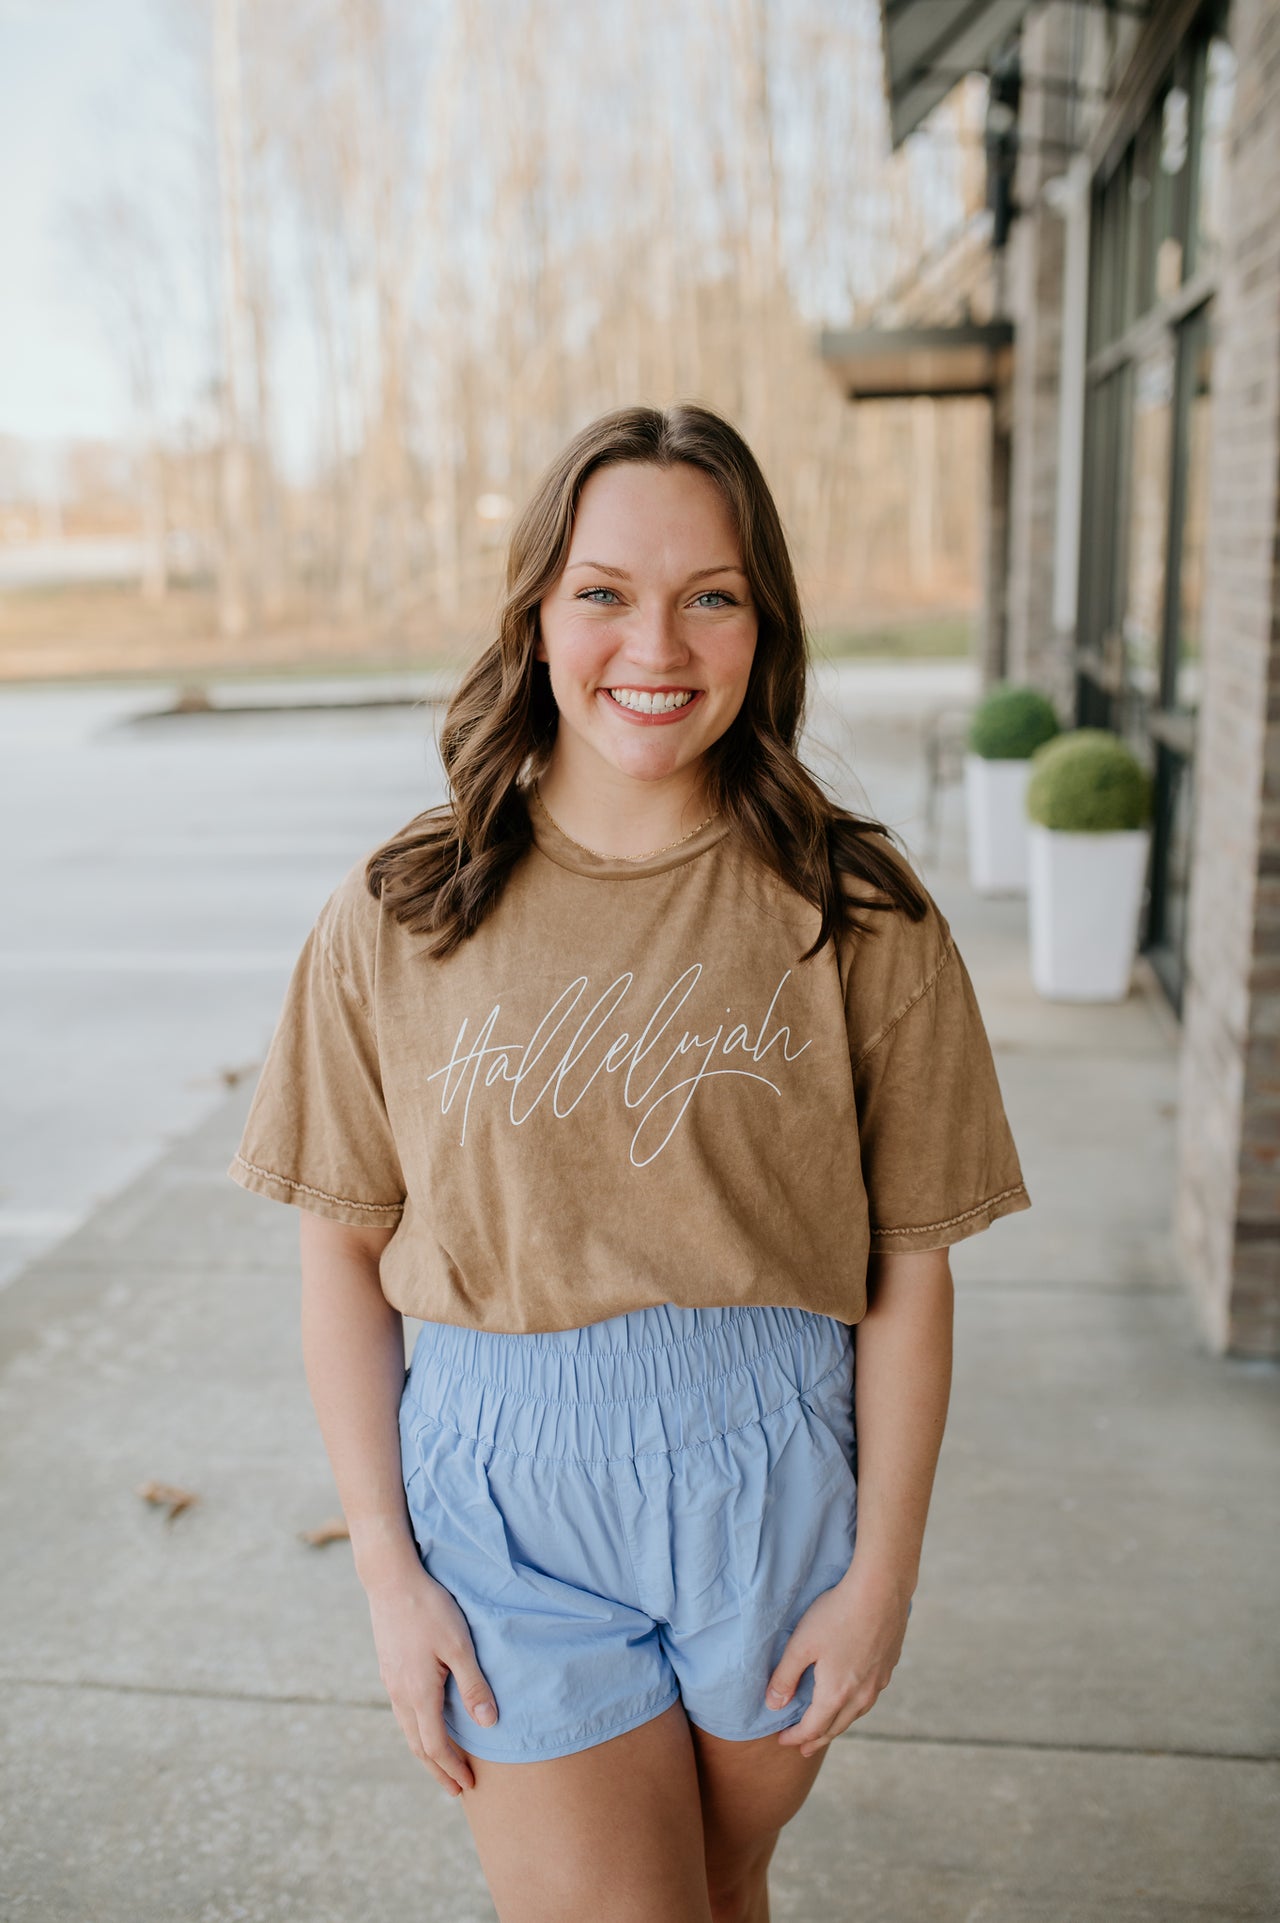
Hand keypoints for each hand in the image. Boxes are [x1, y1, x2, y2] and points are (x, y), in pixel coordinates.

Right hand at [366, 1563, 497, 1794]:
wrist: (391, 1580)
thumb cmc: (430, 1609)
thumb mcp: (460, 1645)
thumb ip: (474, 1686)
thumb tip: (488, 1725)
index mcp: (418, 1693)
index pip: (435, 1745)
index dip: (452, 1768)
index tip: (468, 1785)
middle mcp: (399, 1694)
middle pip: (417, 1745)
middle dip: (438, 1769)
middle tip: (456, 1790)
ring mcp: (390, 1682)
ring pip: (407, 1729)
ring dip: (426, 1752)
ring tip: (441, 1765)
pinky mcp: (389, 1669)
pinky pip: (402, 1712)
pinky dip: (416, 1731)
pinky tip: (425, 1725)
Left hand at [765, 1563, 911, 1757]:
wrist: (881, 1590)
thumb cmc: (836, 1614)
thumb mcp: (801, 1644)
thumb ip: (785, 1677)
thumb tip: (773, 1705)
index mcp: (836, 1693)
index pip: (812, 1728)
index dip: (795, 1737)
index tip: (782, 1741)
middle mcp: (860, 1695)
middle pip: (836, 1727)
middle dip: (816, 1739)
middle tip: (803, 1749)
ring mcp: (878, 1682)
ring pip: (855, 1715)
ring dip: (837, 1725)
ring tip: (827, 1729)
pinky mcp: (888, 1667)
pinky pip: (868, 1698)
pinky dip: (854, 1707)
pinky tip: (853, 1698)